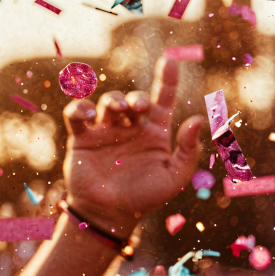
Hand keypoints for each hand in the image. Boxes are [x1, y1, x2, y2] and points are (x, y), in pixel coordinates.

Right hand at [61, 57, 201, 233]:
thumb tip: (197, 120)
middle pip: (134, 100)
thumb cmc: (145, 197)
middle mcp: (131, 127)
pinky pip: (77, 114)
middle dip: (137, 98)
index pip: (163, 98)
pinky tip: (88, 114)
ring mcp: (106, 131)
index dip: (167, 78)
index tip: (171, 59)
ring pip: (107, 102)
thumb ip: (189, 150)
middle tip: (140, 108)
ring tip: (115, 110)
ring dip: (112, 100)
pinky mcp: (82, 138)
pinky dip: (80, 108)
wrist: (110, 216)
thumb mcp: (175, 176)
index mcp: (155, 132)